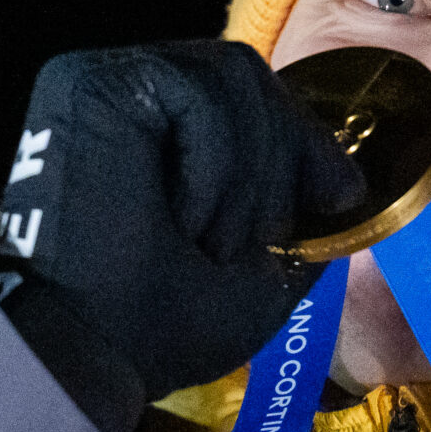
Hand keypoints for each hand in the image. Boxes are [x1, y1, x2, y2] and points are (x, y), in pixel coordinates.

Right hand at [0, 40, 364, 406]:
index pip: (246, 96)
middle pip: (244, 76)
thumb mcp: (259, 275)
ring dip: (246, 173)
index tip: (340, 194)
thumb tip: (345, 182)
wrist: (93, 355)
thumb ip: (297, 221)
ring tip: (213, 241)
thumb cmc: (160, 329)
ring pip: (230, 77)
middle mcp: (125, 96)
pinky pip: (194, 90)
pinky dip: (214, 160)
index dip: (300, 136)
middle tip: (262, 239)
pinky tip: (185, 218)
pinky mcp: (85, 82)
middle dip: (284, 155)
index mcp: (155, 134)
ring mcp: (103, 82)